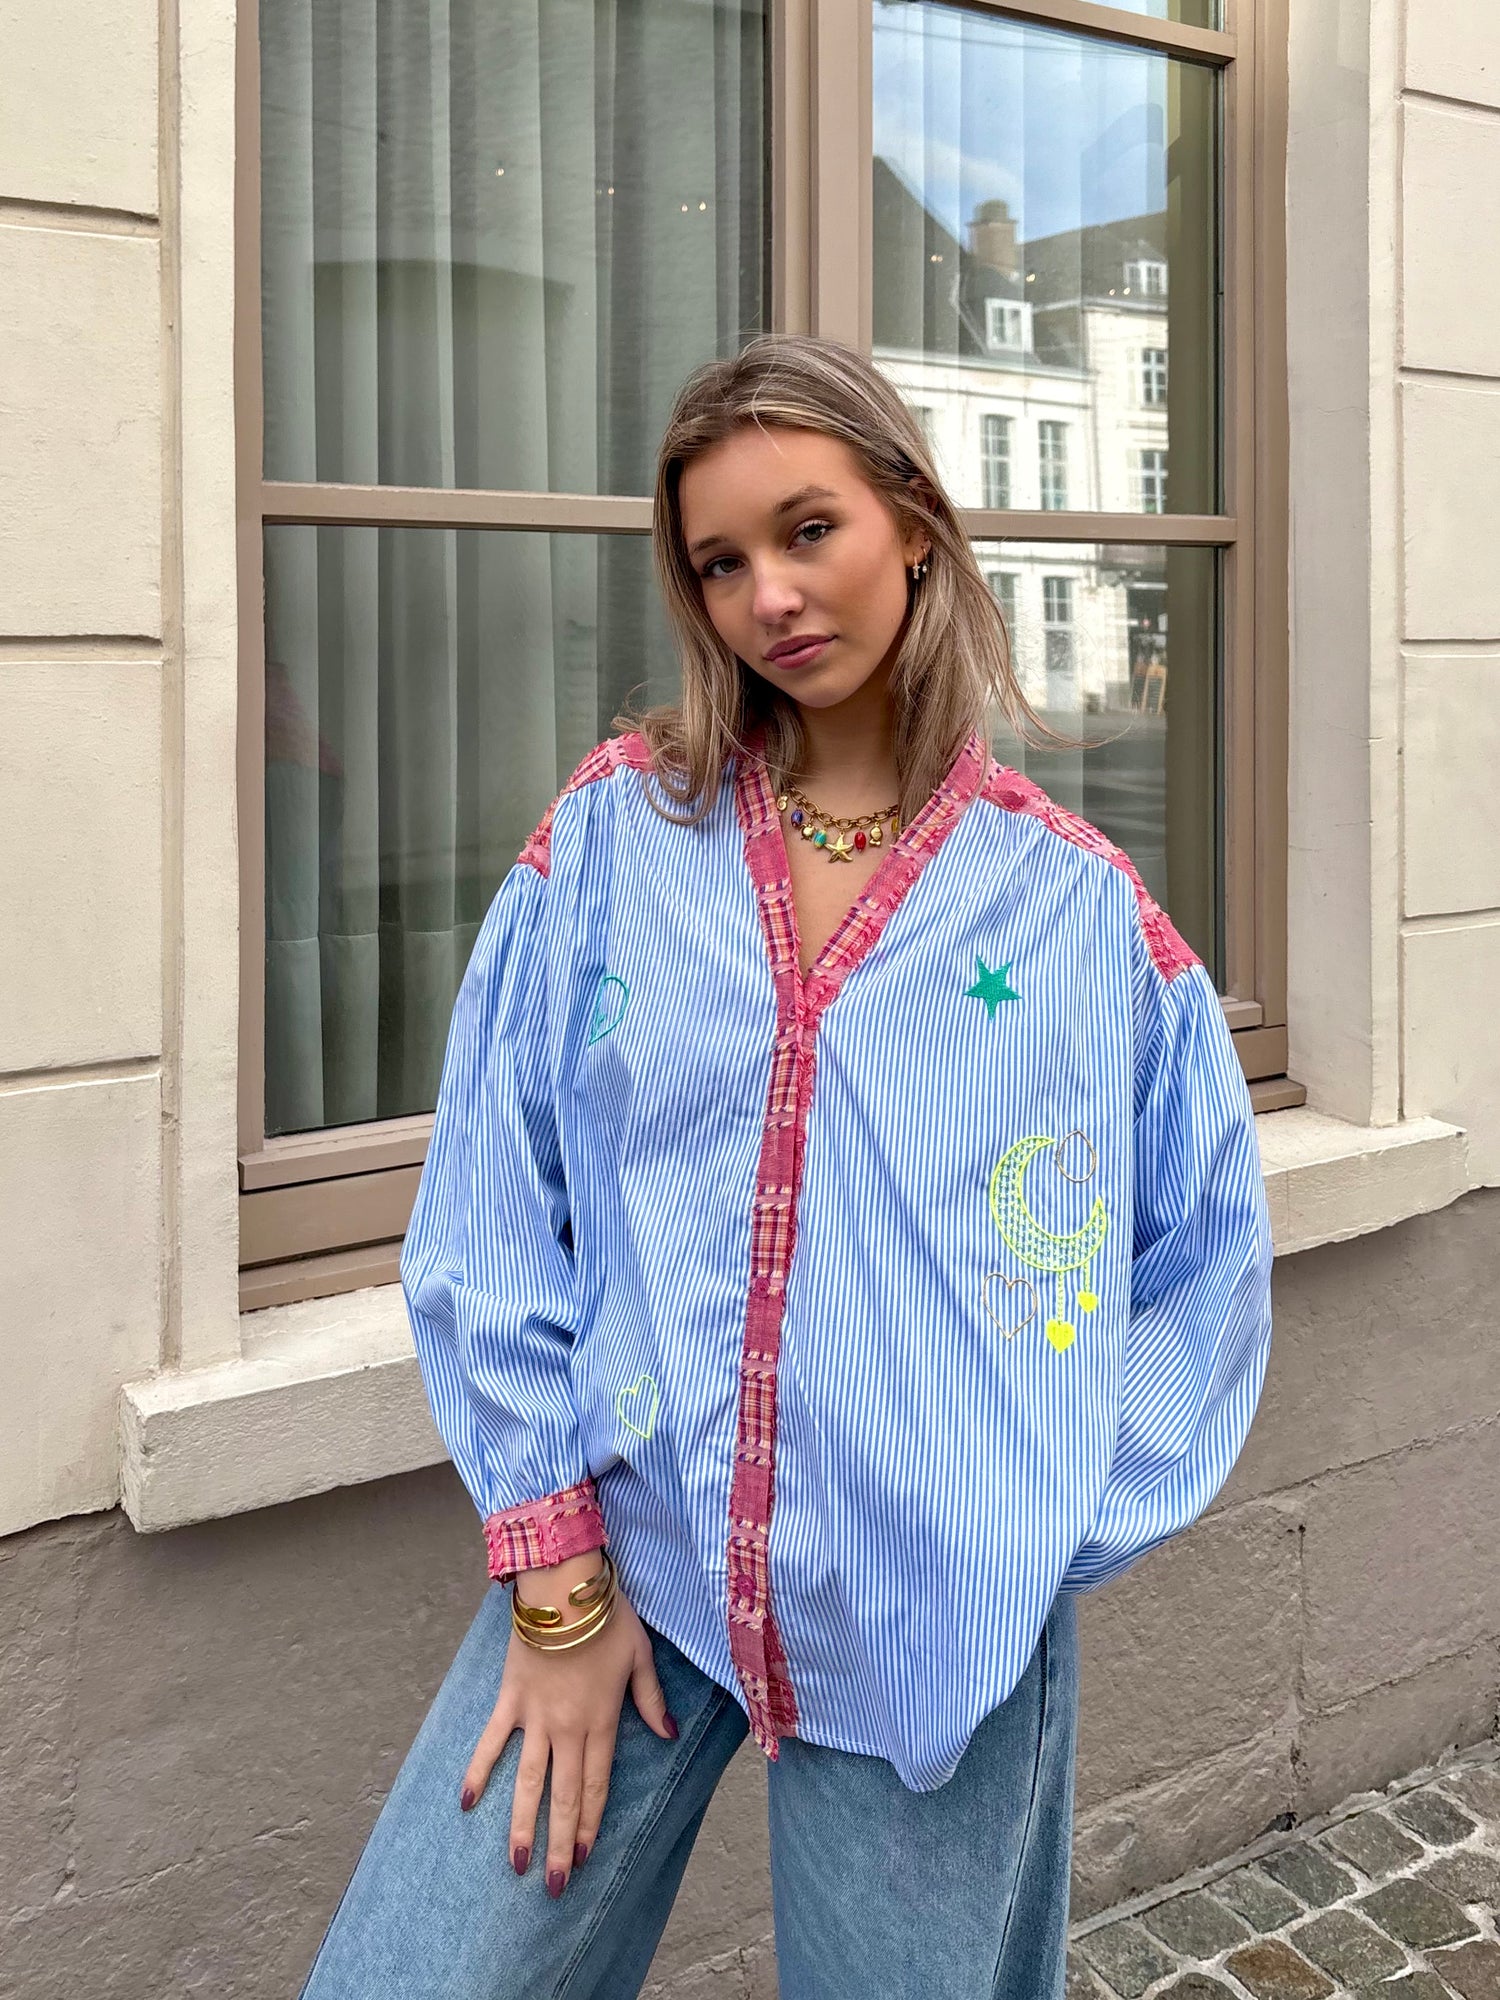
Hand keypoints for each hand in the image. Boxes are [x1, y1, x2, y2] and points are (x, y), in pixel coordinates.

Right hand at [459, 1553, 677, 1897]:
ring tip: (516, 1864)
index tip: (582, 1860)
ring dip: (522, 1824)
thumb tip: (667, 1733)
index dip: (589, 1824)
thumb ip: (651, 1698)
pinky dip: (478, 1771)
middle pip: (563, 1795)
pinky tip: (467, 1803)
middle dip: (558, 1843)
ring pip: (528, 1781)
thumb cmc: (608, 1617)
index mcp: (601, 1721)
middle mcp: (567, 1728)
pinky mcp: (509, 1699)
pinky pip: (491, 1741)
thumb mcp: (641, 1655)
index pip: (596, 1785)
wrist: (564, 1587)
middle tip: (551, 1886)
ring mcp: (534, 1717)